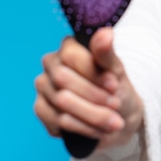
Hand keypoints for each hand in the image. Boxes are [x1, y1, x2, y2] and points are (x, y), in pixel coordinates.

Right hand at [33, 28, 143, 149]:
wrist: (118, 114)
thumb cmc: (116, 87)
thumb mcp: (116, 70)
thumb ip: (107, 53)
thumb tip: (106, 32)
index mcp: (69, 47)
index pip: (71, 56)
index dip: (93, 73)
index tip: (114, 85)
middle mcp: (51, 64)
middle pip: (63, 80)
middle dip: (94, 96)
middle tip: (116, 104)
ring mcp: (43, 86)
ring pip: (61, 103)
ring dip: (92, 115)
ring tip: (114, 121)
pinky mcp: (41, 108)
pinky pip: (56, 121)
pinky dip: (82, 128)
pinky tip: (96, 128)